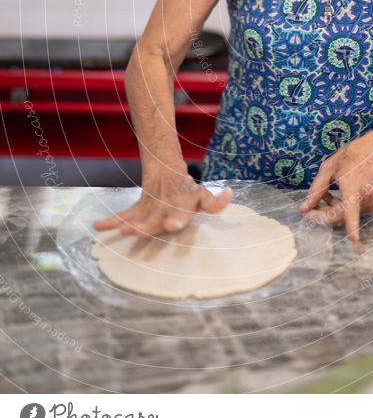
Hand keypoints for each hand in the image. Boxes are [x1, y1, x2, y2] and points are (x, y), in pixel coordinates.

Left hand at [93, 165, 231, 237]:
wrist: (170, 186)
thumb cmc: (187, 195)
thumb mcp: (202, 195)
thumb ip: (215, 201)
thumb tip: (230, 194)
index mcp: (180, 216)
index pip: (179, 220)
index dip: (175, 222)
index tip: (171, 224)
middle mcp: (162, 221)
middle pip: (154, 226)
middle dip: (145, 230)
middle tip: (134, 231)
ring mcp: (147, 218)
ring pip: (137, 224)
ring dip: (128, 227)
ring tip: (120, 230)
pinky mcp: (135, 213)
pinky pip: (122, 217)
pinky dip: (109, 222)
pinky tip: (97, 226)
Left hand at [299, 139, 372, 241]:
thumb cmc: (351, 157)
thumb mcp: (328, 168)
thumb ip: (316, 190)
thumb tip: (304, 209)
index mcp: (352, 185)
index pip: (351, 208)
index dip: (352, 224)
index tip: (354, 239)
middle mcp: (364, 197)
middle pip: (340, 216)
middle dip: (321, 216)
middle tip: (308, 209)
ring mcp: (370, 203)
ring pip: (344, 217)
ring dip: (330, 211)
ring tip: (323, 197)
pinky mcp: (372, 207)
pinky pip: (351, 213)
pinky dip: (339, 209)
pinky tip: (334, 198)